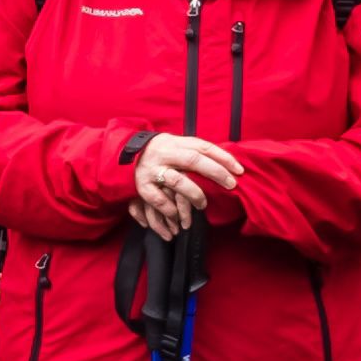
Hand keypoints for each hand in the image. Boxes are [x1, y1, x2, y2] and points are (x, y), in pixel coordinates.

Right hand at [127, 134, 243, 241]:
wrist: (121, 156)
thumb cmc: (157, 153)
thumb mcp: (173, 146)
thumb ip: (192, 152)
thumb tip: (223, 161)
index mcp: (174, 143)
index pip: (203, 146)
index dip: (223, 157)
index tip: (239, 170)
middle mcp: (163, 154)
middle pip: (193, 161)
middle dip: (215, 172)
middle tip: (231, 185)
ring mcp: (152, 170)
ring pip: (177, 181)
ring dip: (194, 194)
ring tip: (203, 205)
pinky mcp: (141, 187)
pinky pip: (159, 200)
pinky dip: (171, 210)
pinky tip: (179, 217)